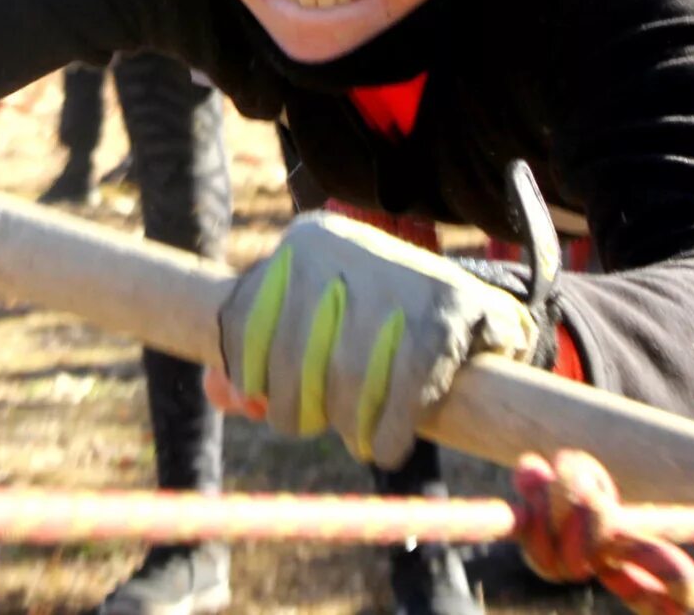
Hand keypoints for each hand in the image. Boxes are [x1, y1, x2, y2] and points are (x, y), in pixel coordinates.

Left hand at [216, 210, 534, 467]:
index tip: (266, 403)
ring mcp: (397, 274)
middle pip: (293, 356)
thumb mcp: (309, 327)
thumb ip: (255, 360)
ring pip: (346, 375)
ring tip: (355, 437)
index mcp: (302, 246)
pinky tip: (385, 447)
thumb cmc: (373, 326)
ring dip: (346, 425)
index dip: (251, 377)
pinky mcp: (446, 309)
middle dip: (295, 409)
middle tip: (315, 424)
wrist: (473, 306)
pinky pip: (404, 385)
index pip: (245, 321)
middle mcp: (344, 246)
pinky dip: (389, 429)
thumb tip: (220, 392)